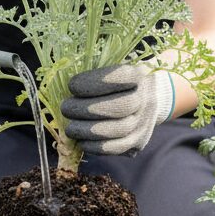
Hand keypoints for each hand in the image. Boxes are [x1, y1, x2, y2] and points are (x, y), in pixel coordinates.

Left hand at [59, 63, 174, 156]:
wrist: (150, 97)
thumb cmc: (120, 80)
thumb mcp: (113, 67)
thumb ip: (94, 70)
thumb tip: (63, 81)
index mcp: (140, 74)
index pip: (122, 76)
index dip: (95, 81)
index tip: (72, 85)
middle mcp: (147, 98)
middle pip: (122, 106)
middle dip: (88, 109)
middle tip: (66, 108)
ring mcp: (145, 122)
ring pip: (120, 130)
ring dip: (89, 131)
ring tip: (70, 128)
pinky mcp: (139, 141)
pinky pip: (119, 148)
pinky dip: (97, 147)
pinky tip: (82, 142)